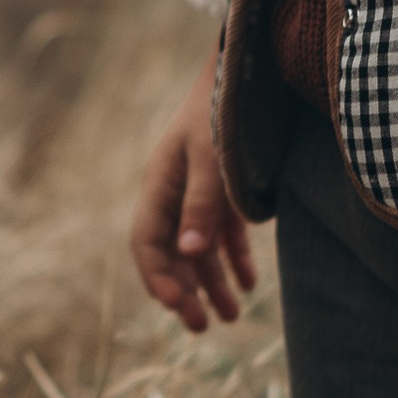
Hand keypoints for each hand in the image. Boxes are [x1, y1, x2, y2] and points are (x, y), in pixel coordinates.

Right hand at [130, 54, 256, 332]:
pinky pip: (224, 233)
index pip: (148, 242)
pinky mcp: (226, 189)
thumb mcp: (213, 157)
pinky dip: (234, 259)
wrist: (247, 70)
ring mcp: (200, 191)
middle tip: (204, 327)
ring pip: (199, 248)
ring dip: (212, 283)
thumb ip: (202, 204)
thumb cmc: (224, 111)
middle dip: (185, 291)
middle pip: (172, 252)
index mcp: (160, 183)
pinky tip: (249, 284)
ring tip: (231, 317)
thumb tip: (188, 254)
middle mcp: (175, 191)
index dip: (159, 278)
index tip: (178, 308)